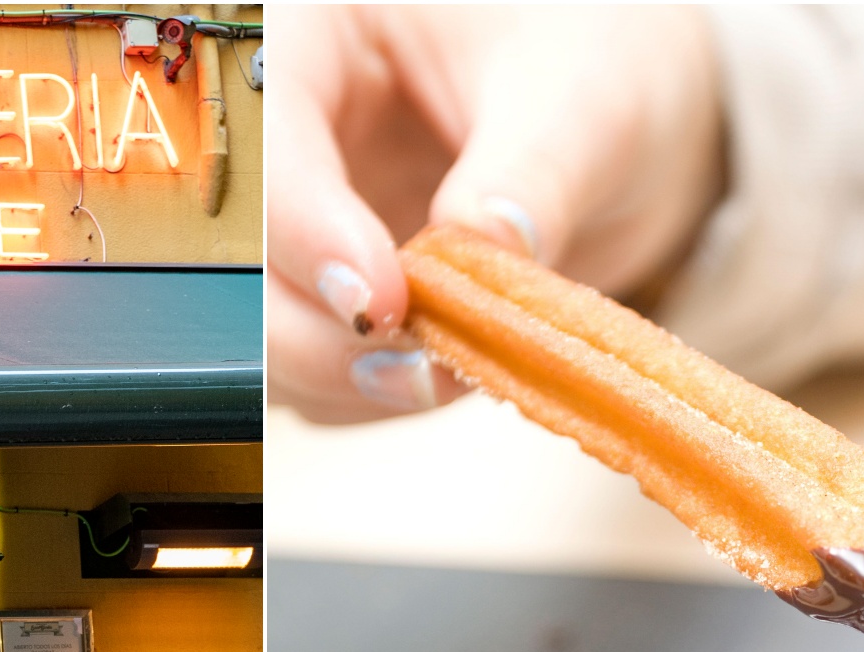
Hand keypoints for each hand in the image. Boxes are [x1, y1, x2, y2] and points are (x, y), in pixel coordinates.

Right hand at [267, 5, 723, 422]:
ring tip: (457, 368)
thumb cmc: (597, 65)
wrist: (627, 128)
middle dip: (316, 335)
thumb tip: (486, 245)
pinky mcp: (321, 305)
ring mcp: (295, 231)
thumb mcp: (586, 100)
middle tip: (420, 369)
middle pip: (236, 260)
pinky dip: (371, 398)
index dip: (305, 234)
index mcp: (316, 41)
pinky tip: (451, 367)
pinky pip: (309, 379)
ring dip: (344, 380)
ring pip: (259, 334)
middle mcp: (283, 140)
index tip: (383, 302)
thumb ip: (533, 172)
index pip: (266, 145)